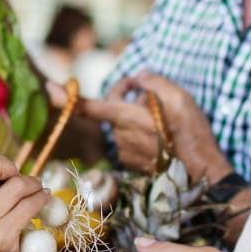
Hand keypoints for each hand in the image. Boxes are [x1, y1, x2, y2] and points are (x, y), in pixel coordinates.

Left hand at [53, 71, 232, 182]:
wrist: (200, 174)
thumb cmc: (190, 134)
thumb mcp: (179, 97)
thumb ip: (154, 82)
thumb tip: (138, 77)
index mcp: (127, 118)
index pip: (89, 107)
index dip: (67, 98)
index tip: (49, 87)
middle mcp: (120, 136)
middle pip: (110, 109)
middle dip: (123, 96)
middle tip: (146, 92)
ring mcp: (126, 152)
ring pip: (122, 125)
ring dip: (134, 116)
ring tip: (162, 119)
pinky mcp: (133, 163)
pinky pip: (130, 140)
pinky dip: (141, 133)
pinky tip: (162, 136)